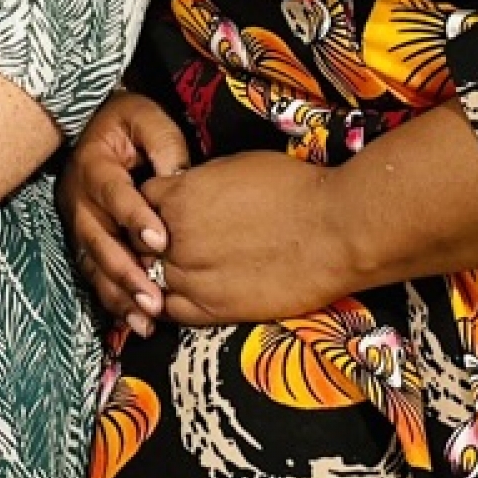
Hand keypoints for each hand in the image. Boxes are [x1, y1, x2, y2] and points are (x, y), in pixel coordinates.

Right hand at [58, 90, 190, 335]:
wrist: (95, 126)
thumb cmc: (129, 122)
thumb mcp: (147, 118)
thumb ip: (165, 145)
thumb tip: (180, 181)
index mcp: (94, 166)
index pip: (114, 195)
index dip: (135, 218)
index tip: (161, 241)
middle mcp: (79, 200)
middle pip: (98, 241)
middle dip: (126, 272)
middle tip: (154, 299)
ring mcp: (78, 224)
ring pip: (93, 265)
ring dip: (119, 296)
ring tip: (147, 322)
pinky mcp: (85, 243)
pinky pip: (95, 276)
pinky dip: (114, 301)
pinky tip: (135, 323)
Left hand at [140, 151, 360, 325]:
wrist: (335, 230)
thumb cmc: (295, 189)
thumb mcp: (235, 167)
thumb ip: (200, 184)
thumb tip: (189, 193)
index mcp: (179, 196)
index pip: (144, 202)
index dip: (158, 206)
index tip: (173, 211)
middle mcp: (176, 238)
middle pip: (142, 243)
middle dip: (155, 241)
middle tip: (182, 241)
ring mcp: (192, 277)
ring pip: (153, 278)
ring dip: (165, 273)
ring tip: (194, 269)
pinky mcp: (213, 310)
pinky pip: (173, 310)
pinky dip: (175, 303)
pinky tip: (195, 293)